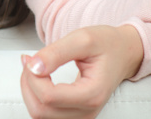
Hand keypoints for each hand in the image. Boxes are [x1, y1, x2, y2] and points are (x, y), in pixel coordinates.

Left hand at [20, 25, 142, 118]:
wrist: (123, 52)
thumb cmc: (106, 43)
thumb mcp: (82, 39)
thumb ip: (55, 53)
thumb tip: (33, 66)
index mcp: (92, 94)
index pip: (49, 97)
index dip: (32, 77)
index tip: (31, 57)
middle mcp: (88, 111)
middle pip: (41, 110)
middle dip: (27, 84)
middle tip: (29, 60)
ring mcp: (82, 116)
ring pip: (40, 115)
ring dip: (29, 91)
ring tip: (33, 67)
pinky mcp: (75, 115)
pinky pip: (45, 114)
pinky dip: (35, 97)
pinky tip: (37, 78)